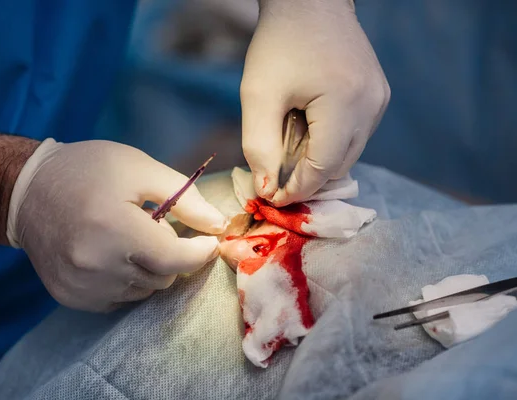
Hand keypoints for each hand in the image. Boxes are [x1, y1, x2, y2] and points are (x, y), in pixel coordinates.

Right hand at [6, 139, 226, 311]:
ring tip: (129, 239)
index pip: (174, 260)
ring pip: (144, 291)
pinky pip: (119, 299)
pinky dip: (126, 281)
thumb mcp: (139, 169)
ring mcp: (81, 286)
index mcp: (114, 228)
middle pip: (162, 277)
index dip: (199, 252)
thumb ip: (185, 198)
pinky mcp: (71, 297)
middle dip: (170, 255)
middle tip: (155, 228)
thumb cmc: (87, 170)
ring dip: (149, 269)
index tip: (208, 241)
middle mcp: (96, 265)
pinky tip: (111, 254)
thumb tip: (218, 226)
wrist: (27, 190)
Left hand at [240, 0, 389, 205]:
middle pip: (339, 167)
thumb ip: (259, 147)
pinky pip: (354, 136)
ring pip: (348, 155)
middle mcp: (372, 106)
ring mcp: (379, 101)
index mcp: (345, 103)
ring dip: (318, 162)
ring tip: (289, 144)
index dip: (295, 190)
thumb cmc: (278, 44)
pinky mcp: (378, 96)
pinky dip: (330, 144)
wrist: (310, 2)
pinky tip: (307, 129)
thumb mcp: (258, 95)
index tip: (271, 198)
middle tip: (275, 175)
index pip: (322, 169)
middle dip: (306, 179)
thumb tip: (268, 190)